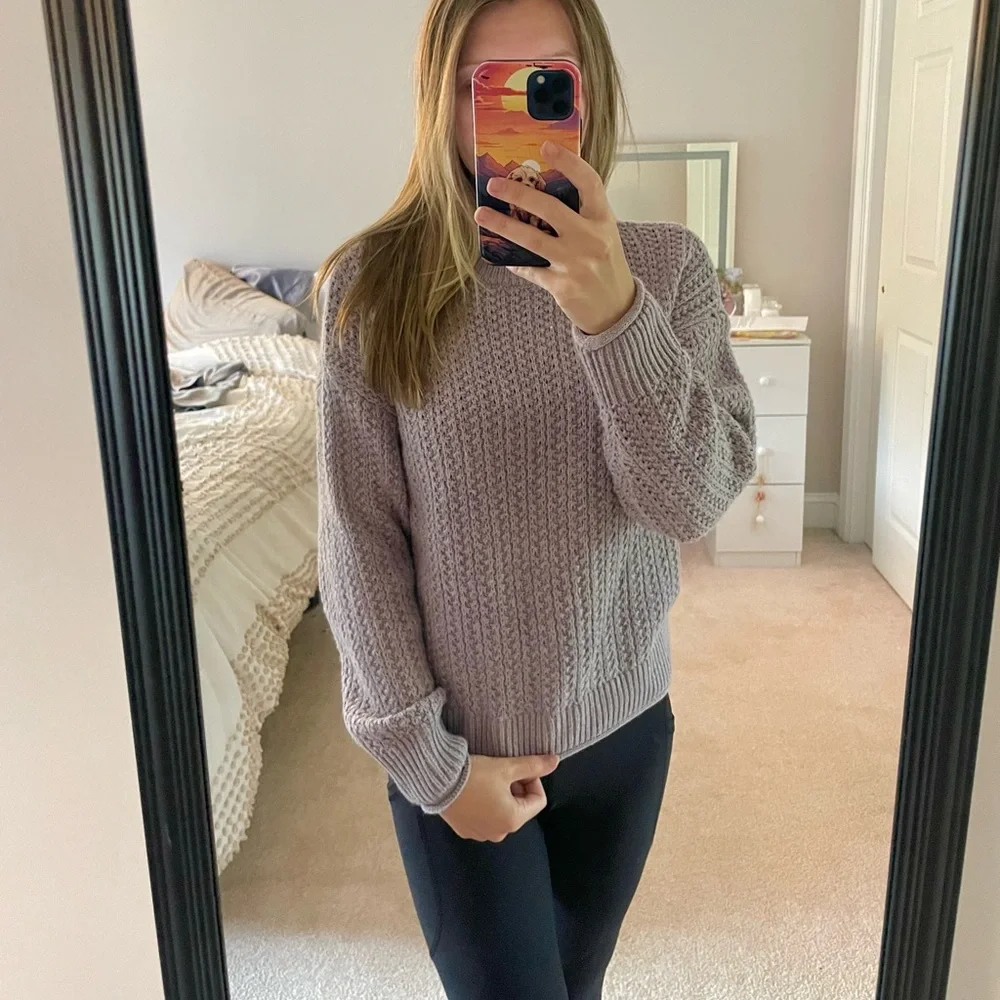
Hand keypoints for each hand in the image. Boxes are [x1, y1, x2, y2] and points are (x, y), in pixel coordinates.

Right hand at [442, 753, 558, 841]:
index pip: (538, 800)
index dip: (532, 780)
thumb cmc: (475, 775)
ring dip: (501, 796)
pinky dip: (485, 805)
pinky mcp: (465, 831)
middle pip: (520, 807)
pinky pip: (484, 818)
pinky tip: (474, 789)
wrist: (437, 781)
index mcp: (513, 820)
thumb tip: (555, 761)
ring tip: (487, 779)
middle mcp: (498, 833)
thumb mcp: (507, 767)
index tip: (519, 768)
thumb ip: (533, 765)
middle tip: (503, 771)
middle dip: (516, 788)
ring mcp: (480, 834)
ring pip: (502, 813)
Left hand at [475, 140, 636, 335]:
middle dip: (518, 194)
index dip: (568, 162)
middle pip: (550, 209)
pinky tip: (502, 254)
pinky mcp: (562, 286)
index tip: (546, 147)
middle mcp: (591, 239)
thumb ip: (581, 215)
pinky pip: (530, 269)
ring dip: (503, 225)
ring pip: (532, 239)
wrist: (616, 310)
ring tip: (481, 214)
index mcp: (603, 220)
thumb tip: (541, 192)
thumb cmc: (605, 266)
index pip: (589, 183)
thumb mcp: (603, 234)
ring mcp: (576, 264)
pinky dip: (514, 261)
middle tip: (493, 184)